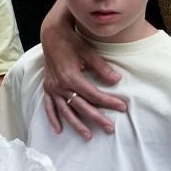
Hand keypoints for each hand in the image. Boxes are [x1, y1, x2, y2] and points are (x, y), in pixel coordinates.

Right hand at [38, 11, 127, 137]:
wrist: (52, 34)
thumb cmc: (72, 41)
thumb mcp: (89, 52)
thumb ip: (102, 68)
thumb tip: (117, 80)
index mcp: (71, 77)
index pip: (94, 95)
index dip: (109, 102)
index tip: (122, 107)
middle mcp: (60, 86)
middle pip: (81, 106)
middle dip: (97, 118)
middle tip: (109, 129)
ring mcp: (52, 88)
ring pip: (66, 111)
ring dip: (76, 124)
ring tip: (88, 136)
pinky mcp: (47, 87)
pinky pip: (49, 107)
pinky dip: (53, 118)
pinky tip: (59, 130)